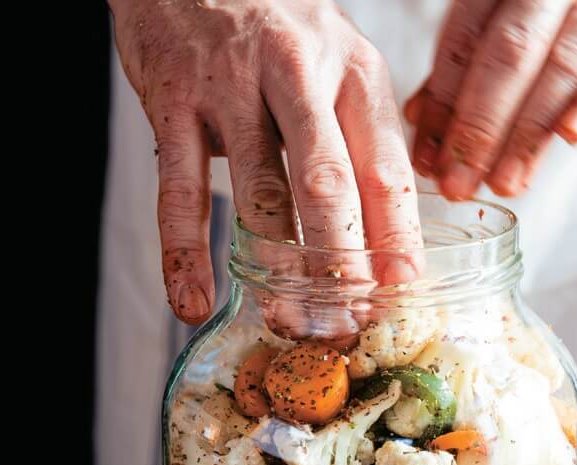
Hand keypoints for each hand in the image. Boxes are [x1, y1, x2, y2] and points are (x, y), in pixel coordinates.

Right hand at [110, 0, 421, 324]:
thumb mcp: (338, 69)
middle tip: (349, 321)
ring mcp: (232, 86)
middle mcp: (300, 73)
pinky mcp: (173, 99)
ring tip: (290, 321)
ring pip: (261, 191)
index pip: (386, 168)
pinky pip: (180, 190)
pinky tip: (193, 301)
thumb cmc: (277, 31)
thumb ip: (361, 141)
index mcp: (354, 73)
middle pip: (329, 184)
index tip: (403, 291)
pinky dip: (185, 252)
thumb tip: (393, 234)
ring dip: (277, 267)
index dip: (398, 236)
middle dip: (343, 263)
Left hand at [407, 0, 576, 199]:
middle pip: (509, 53)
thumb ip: (470, 54)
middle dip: (479, 127)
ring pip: (565, 60)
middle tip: (458, 185)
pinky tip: (573, 135)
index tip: (427, 161)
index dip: (444, 103)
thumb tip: (419, 118)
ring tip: (506, 182)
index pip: (465, 37)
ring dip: (530, 130)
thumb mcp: (513, 5)